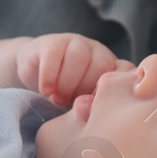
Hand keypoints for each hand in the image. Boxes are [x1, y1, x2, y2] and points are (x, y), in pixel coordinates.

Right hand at [17, 33, 132, 106]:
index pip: (123, 72)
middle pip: (101, 65)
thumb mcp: (81, 103)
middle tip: (70, 105)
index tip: (95, 109)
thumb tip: (89, 115)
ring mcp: (75, 43)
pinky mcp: (52, 41)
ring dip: (67, 83)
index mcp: (111, 66)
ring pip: (78, 57)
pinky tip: (45, 90)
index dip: (110, 92)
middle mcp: (97, 51)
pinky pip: (54, 54)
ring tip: (57, 99)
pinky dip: (49, 75)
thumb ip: (89, 108)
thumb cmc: (64, 94)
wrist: (33, 72)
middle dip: (85, 89)